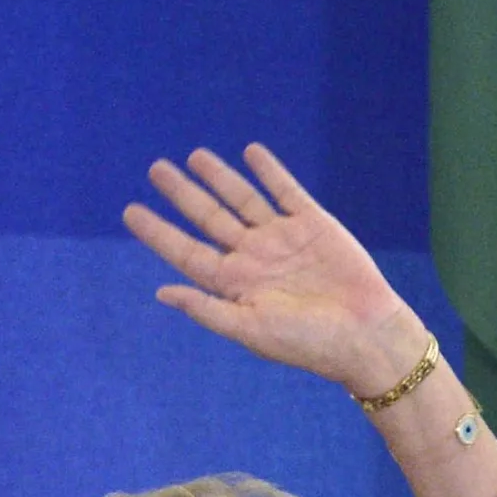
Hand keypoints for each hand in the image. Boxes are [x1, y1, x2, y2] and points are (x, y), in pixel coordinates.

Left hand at [123, 145, 426, 395]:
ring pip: (243, 199)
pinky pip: (285, 191)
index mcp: (235, 285)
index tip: (130, 211)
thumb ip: (208, 310)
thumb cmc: (309, 343)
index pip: (188, 252)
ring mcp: (282, 239)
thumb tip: (162, 292)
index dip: (158, 232)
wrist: (366, 335)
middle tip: (156, 169)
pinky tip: (250, 153)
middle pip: (210, 218)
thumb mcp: (252, 331)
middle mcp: (254, 258)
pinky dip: (269, 172)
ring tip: (194, 156)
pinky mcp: (313, 224)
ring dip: (219, 177)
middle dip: (182, 194)